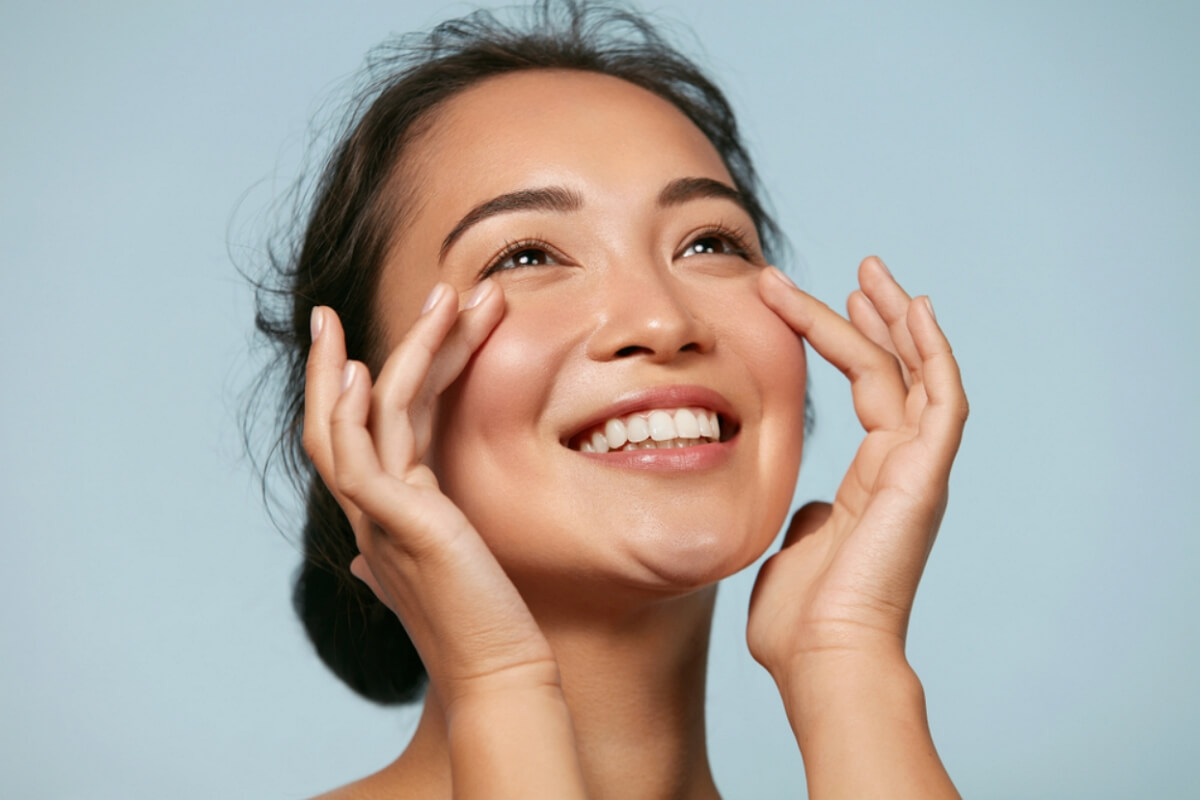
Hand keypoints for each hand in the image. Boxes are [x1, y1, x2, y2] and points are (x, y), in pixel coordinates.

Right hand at [303, 281, 557, 704]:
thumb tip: (369, 558)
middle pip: (344, 416)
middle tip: (348, 304)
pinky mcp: (398, 526)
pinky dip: (356, 412)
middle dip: (343, 356)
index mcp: (384, 513)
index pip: (361, 432)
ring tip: (439, 295)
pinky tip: (368, 372)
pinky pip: (361, 458)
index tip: (365, 338)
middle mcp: (371, 511)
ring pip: (362, 418)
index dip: (359, 382)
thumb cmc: (480, 625)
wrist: (500, 675)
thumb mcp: (441, 572)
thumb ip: (410, 547)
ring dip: (398, 351)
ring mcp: (378, 518)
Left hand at [747, 257, 967, 678]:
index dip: (844, 341)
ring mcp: (917, 471)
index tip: (811, 301)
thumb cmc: (801, 621)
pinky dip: (933, 353)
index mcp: (871, 481)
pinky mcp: (925, 476)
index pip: (868, 390)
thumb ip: (808, 518)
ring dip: (897, 319)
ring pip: (917, 374)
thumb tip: (810, 506)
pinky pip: (941, 400)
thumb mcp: (795, 549)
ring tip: (872, 271)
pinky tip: (914, 309)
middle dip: (877, 316)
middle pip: (898, 372)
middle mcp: (901, 468)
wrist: (822, 659)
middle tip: (861, 270)